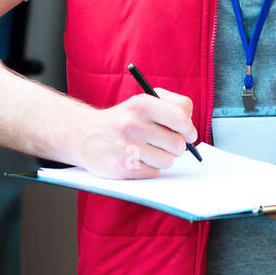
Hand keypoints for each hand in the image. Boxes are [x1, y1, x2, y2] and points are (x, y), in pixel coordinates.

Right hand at [76, 88, 196, 178]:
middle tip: (165, 143)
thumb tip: (190, 128)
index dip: (188, 127)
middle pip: (179, 143)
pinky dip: (149, 168)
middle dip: (176, 146)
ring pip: (168, 161)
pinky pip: (154, 172)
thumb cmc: (123, 119)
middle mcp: (134, 124)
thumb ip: (171, 106)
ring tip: (147, 150)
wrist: (85, 135)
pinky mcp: (123, 167)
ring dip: (162, 158)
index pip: (182, 115)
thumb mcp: (142, 102)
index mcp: (142, 104)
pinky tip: (136, 158)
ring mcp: (127, 147)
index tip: (186, 132)